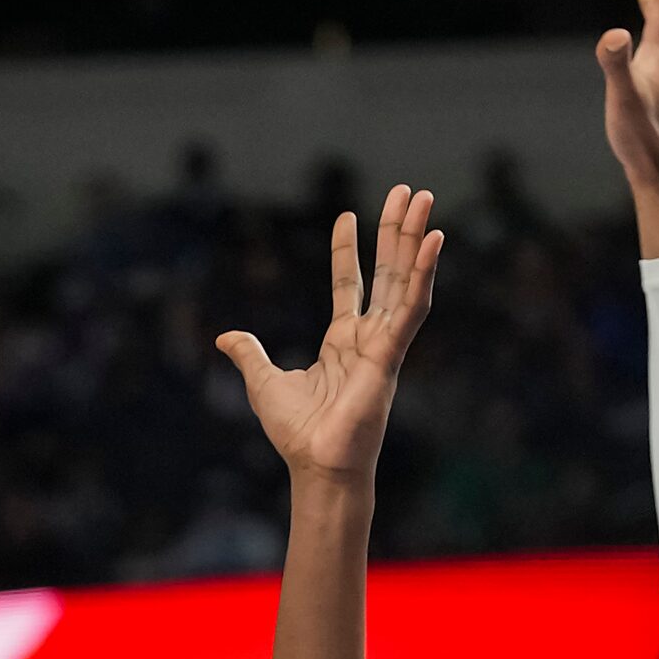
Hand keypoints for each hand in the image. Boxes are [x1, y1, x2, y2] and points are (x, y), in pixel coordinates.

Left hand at [216, 184, 442, 485]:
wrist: (316, 465)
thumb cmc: (298, 433)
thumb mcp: (264, 382)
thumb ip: (250, 355)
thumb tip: (225, 338)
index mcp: (343, 343)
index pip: (351, 286)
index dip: (349, 251)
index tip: (347, 216)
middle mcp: (369, 338)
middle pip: (388, 273)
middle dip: (396, 231)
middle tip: (408, 192)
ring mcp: (384, 344)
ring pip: (406, 280)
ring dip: (416, 238)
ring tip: (425, 199)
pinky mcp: (392, 354)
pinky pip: (413, 307)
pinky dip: (424, 273)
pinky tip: (433, 242)